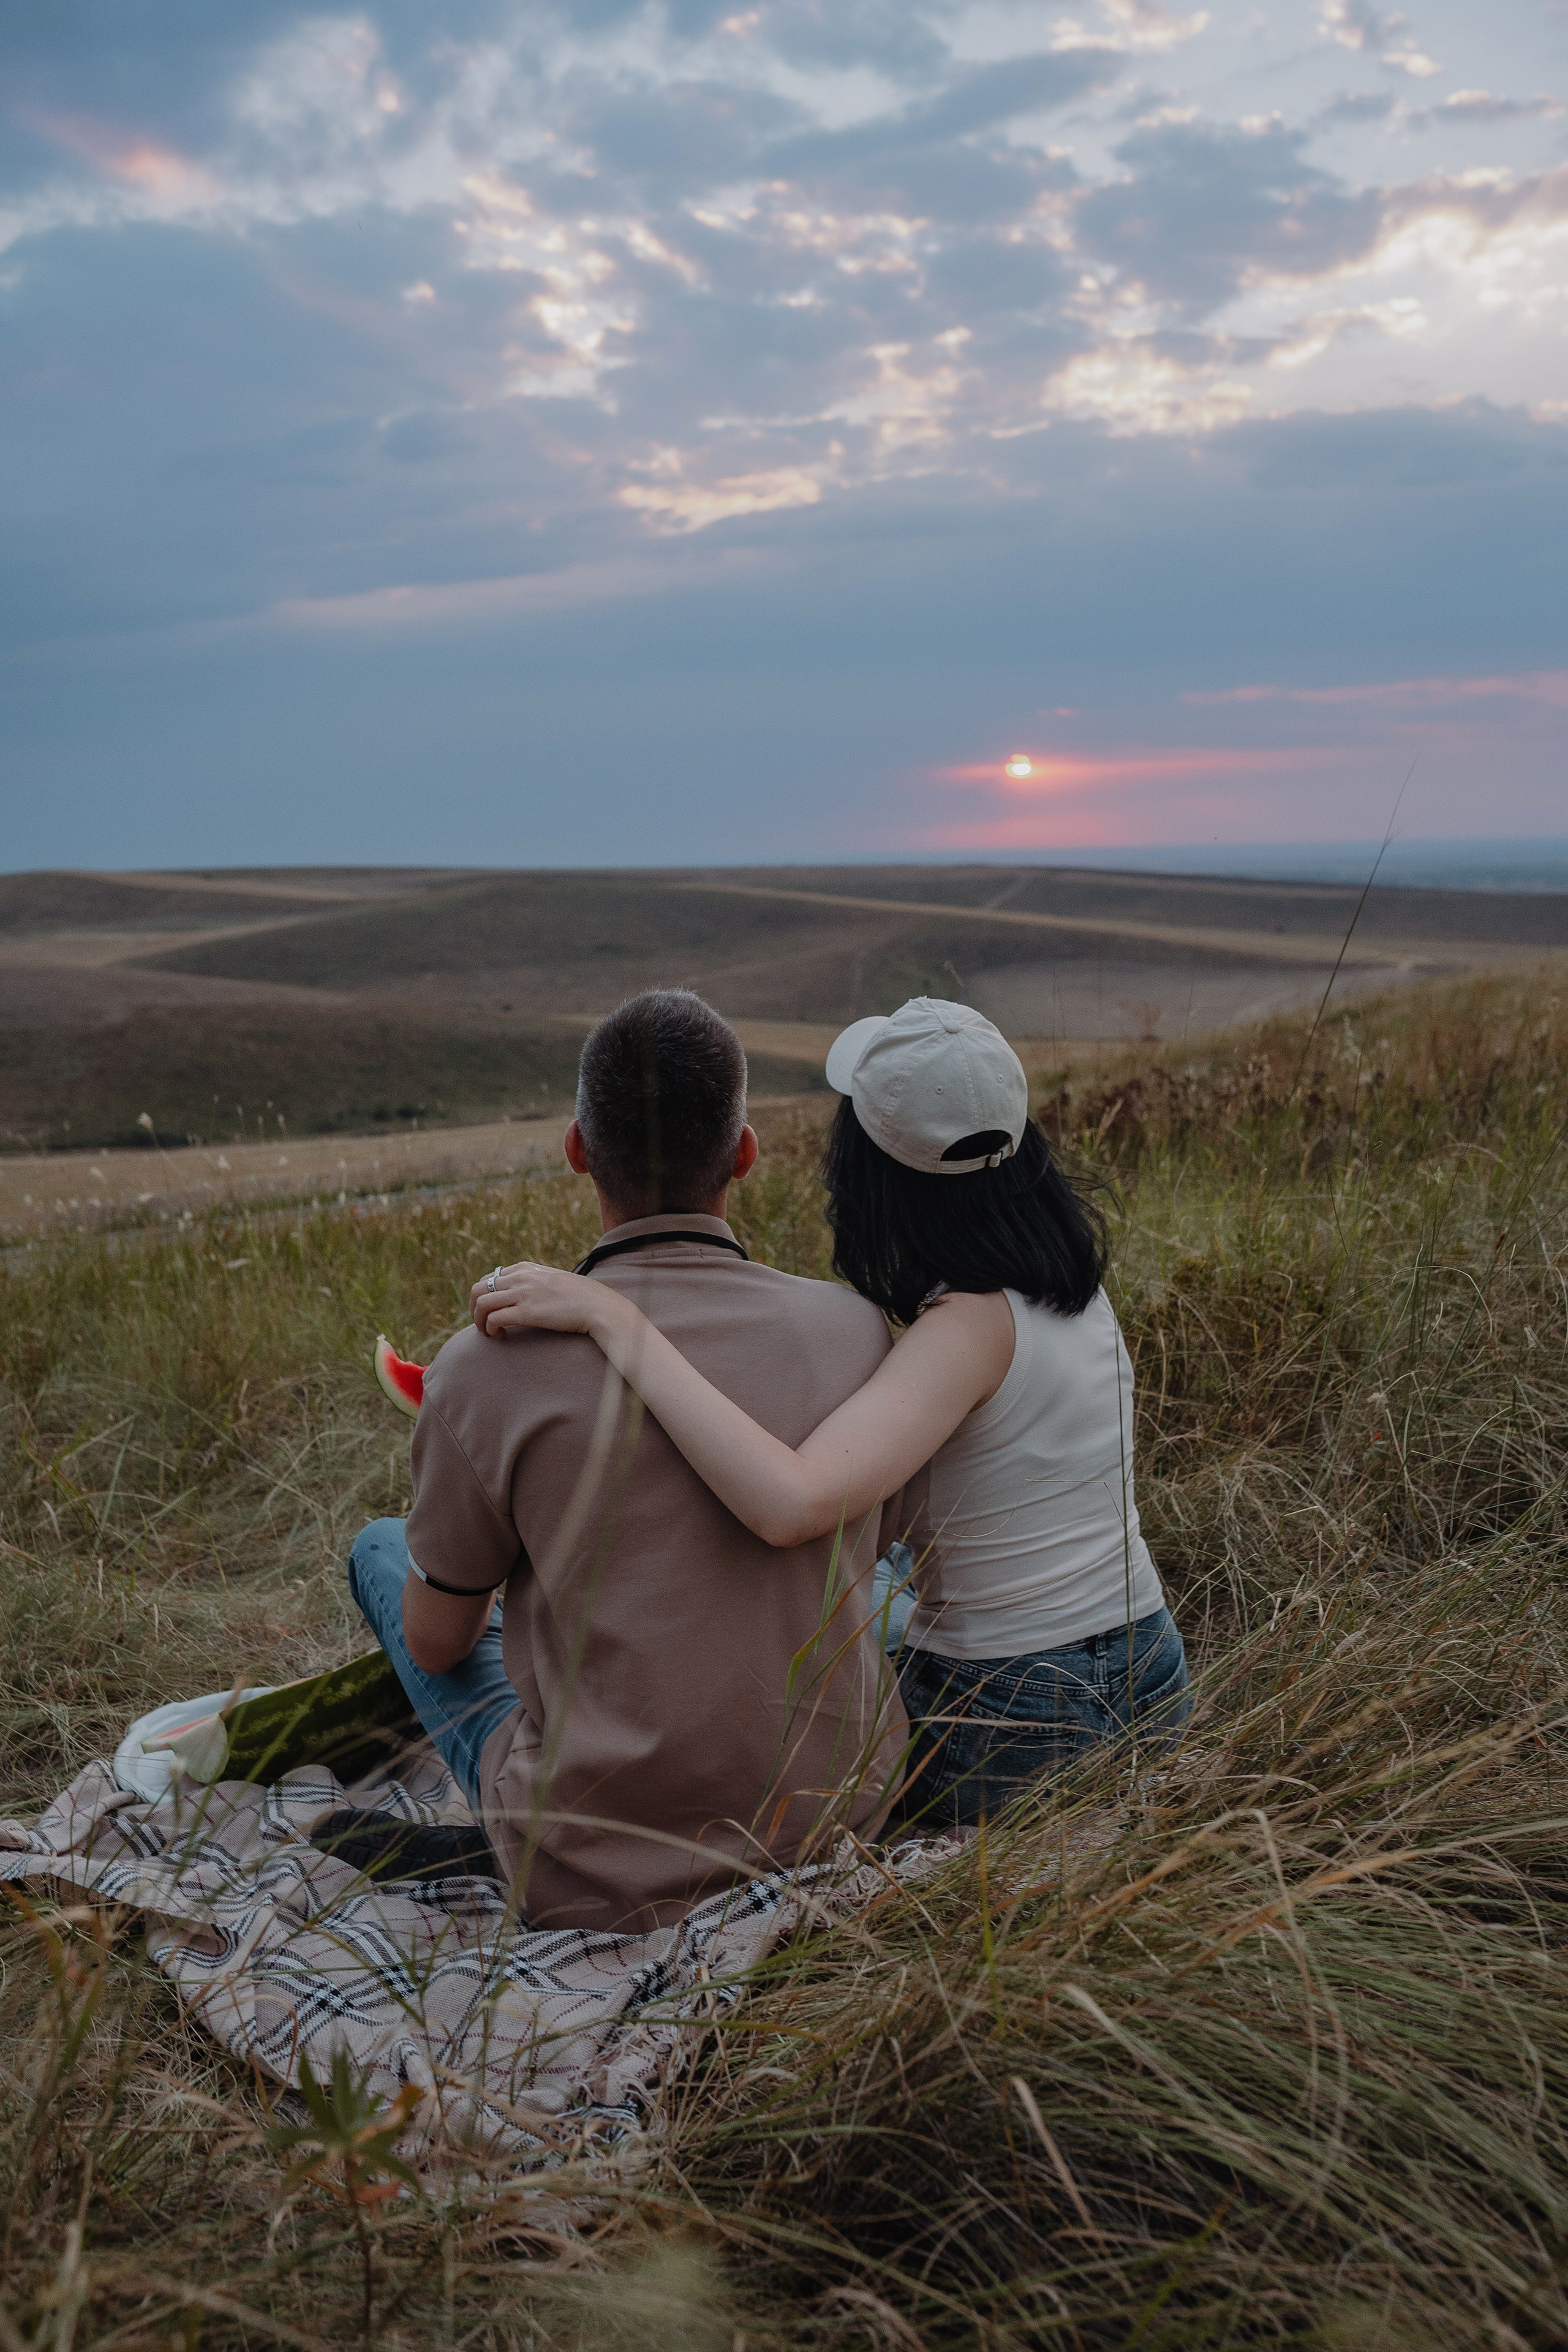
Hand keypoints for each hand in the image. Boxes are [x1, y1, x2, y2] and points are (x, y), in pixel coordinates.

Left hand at [470, 1261, 600, 1339]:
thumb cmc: (579, 1297)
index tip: (490, 1312)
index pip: (489, 1278)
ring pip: (481, 1304)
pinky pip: (494, 1319)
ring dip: (479, 1322)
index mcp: (524, 1267)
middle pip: (478, 1289)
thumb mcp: (552, 1280)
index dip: (483, 1297)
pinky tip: (501, 1336)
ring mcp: (522, 1293)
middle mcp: (520, 1277)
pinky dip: (491, 1330)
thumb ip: (534, 1282)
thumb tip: (522, 1294)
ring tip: (489, 1333)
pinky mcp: (527, 1311)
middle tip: (481, 1324)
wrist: (598, 1305)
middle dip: (473, 1309)